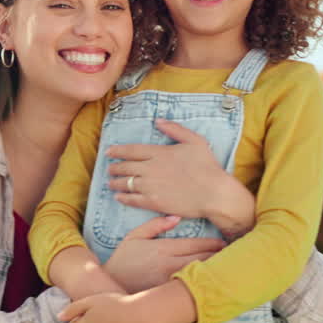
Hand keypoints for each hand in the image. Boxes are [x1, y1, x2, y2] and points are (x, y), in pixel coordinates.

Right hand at [103, 215, 224, 291]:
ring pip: (199, 274)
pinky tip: (212, 283)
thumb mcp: (134, 237)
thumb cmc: (122, 260)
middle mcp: (168, 264)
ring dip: (214, 270)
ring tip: (228, 267)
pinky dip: (203, 284)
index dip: (212, 243)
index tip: (224, 242)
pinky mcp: (169, 295)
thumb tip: (176, 218)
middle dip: (218, 256)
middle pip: (202, 259)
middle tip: (233, 254)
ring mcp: (170, 281)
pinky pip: (191, 288)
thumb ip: (155, 226)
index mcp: (162, 248)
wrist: (109, 286)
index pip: (195, 244)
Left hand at [106, 119, 239, 220]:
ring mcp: (150, 186)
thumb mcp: (194, 141)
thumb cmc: (207, 166)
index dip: (117, 151)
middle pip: (125, 167)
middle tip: (109, 169)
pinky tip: (118, 197)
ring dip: (115, 182)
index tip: (109, 152)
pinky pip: (132, 199)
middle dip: (114, 167)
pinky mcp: (153, 202)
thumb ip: (175, 129)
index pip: (131, 150)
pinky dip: (122, 197)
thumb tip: (158, 120)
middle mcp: (150, 168)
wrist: (214, 193)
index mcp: (159, 153)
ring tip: (110, 183)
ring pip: (125, 183)